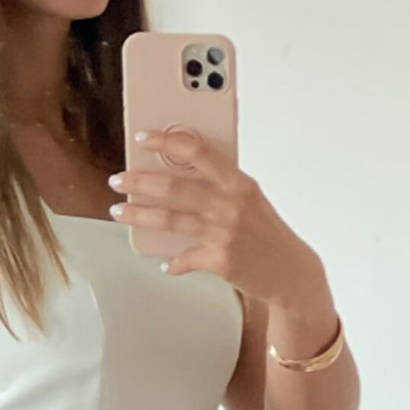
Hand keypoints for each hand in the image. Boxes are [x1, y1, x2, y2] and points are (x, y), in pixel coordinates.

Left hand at [107, 127, 325, 310]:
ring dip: (139, 215)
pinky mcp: (220, 260)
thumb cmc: (266, 232)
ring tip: (119, 211)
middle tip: (118, 179)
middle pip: (174, 186)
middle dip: (139, 181)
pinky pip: (184, 259)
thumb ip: (219, 184)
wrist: (291, 271)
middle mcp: (231, 203)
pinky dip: (172, 262)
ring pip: (170, 220)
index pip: (198, 150)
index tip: (144, 137)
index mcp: (238, 181)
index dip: (167, 140)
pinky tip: (164, 262)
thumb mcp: (249, 198)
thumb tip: (175, 173)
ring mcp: (224, 232)